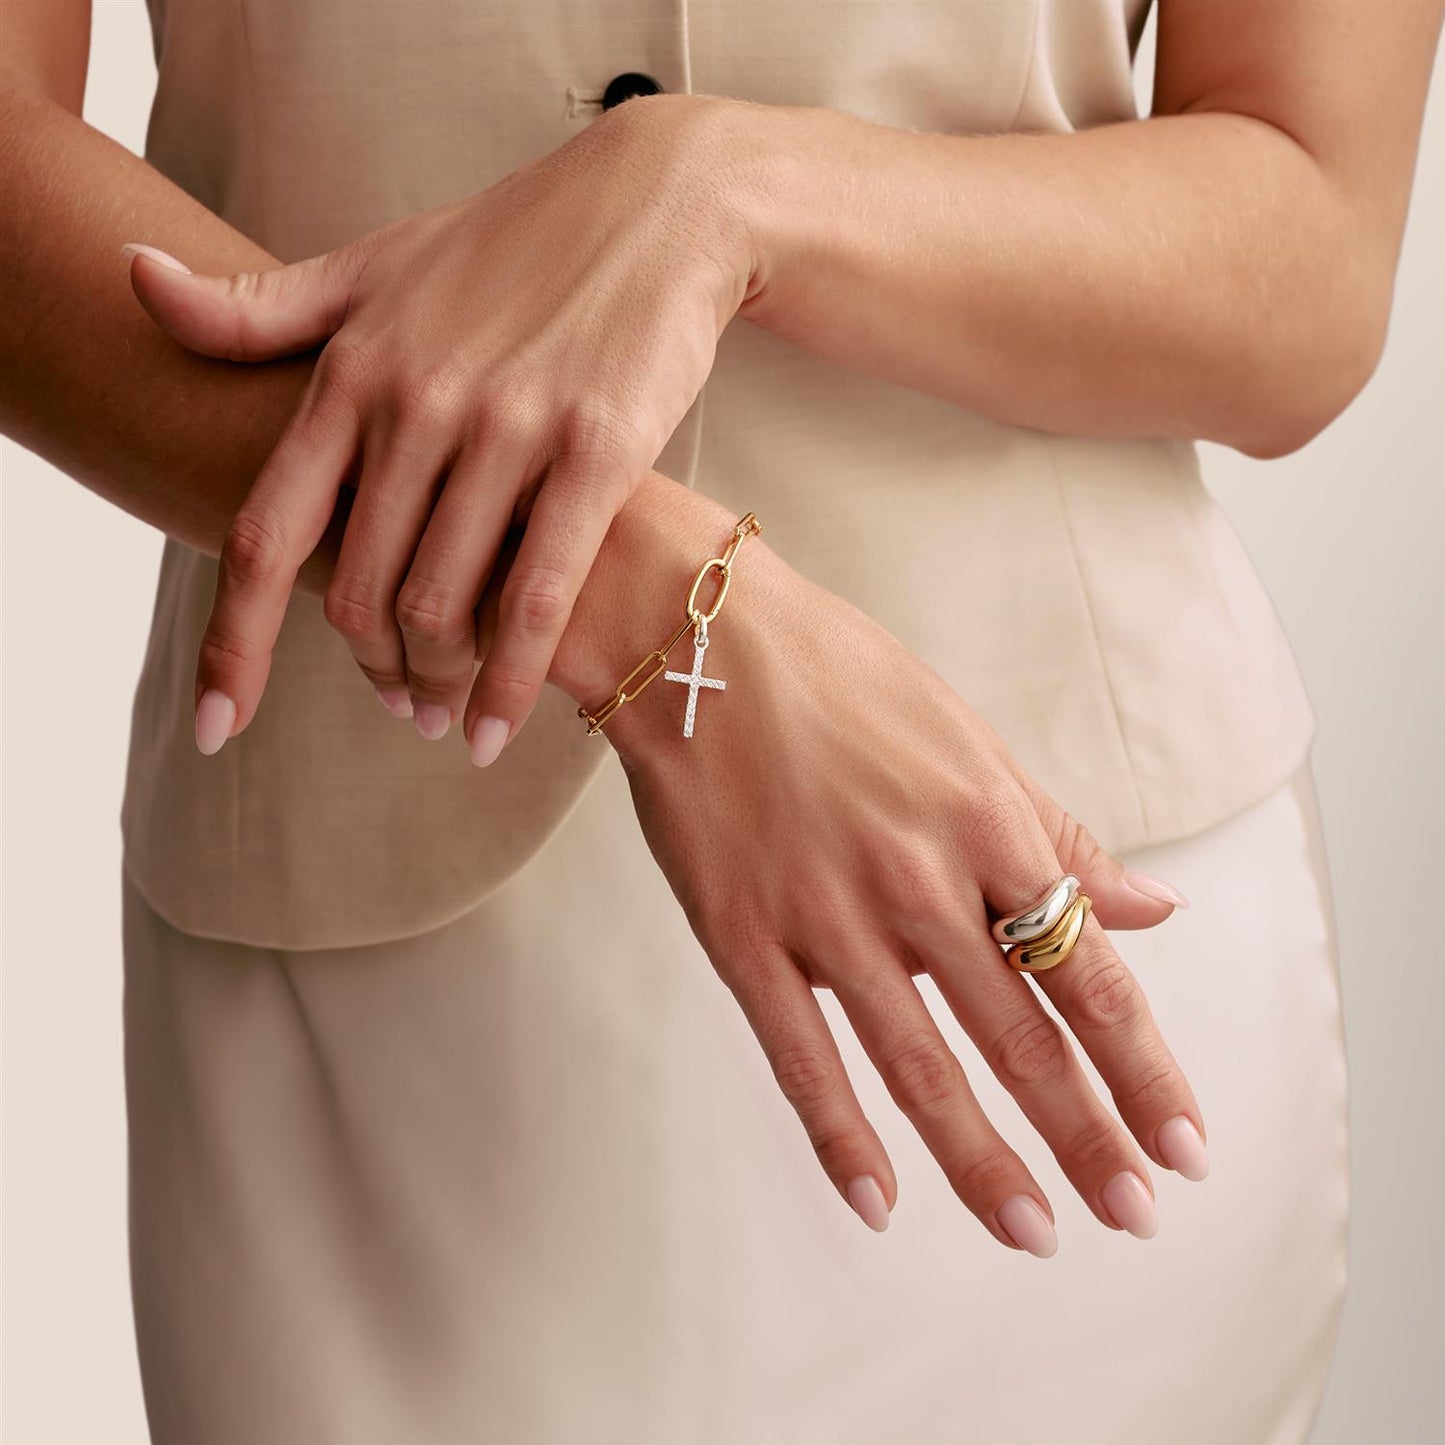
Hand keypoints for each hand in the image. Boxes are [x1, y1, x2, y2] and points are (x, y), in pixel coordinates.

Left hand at [123, 93, 752, 759]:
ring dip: (434, 684)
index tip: (218, 724)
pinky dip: (508, 683)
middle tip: (395, 703)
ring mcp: (507, 428)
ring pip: (443, 605)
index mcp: (352, 372)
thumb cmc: (510, 247)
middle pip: (359, 591)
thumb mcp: (373, 267)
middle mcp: (417, 403)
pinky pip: (537, 599)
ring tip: (441, 715)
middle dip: (372, 669)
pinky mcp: (595, 453)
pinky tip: (491, 733)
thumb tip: (136, 285)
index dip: (235, 641)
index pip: (267, 532)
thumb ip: (261, 308)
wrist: (655, 206)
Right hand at [552, 476, 1203, 1251]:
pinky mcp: (742, 936)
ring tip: (1033, 1231)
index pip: (1088, 970)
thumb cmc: (842, 677)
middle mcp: (918, 882)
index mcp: (986, 824)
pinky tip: (878, 1202)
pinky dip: (840, 1134)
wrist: (698, 640)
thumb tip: (1149, 904)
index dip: (1143, 1066)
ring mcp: (825, 917)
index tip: (1185, 1142)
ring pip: (918, 1064)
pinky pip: (800, 1054)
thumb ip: (1057, 833)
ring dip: (981, 1160)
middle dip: (1087, 1135)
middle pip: (1019, 1035)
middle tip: (1136, 1214)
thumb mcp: (968, 739)